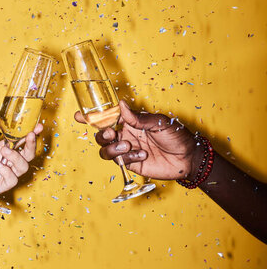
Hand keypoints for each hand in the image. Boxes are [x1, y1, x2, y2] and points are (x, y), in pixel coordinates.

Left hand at [0, 120, 41, 204]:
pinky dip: (7, 172)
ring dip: (16, 158)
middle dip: (31, 145)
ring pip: (23, 166)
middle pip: (27, 154)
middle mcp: (5, 160)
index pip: (20, 140)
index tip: (38, 127)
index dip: (31, 134)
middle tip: (29, 136)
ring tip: (4, 153)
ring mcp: (4, 173)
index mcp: (1, 147)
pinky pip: (12, 180)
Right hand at [75, 100, 200, 179]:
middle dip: (101, 134)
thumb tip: (121, 105)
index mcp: (130, 120)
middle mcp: (126, 134)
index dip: (92, 116)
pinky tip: (142, 154)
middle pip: (101, 135)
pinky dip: (127, 158)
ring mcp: (127, 150)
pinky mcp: (131, 163)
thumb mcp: (159, 122)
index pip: (107, 116)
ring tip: (128, 147)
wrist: (188, 159)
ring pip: (105, 150)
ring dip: (112, 148)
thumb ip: (138, 118)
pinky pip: (118, 161)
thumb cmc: (177, 135)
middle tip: (111, 133)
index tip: (79, 115)